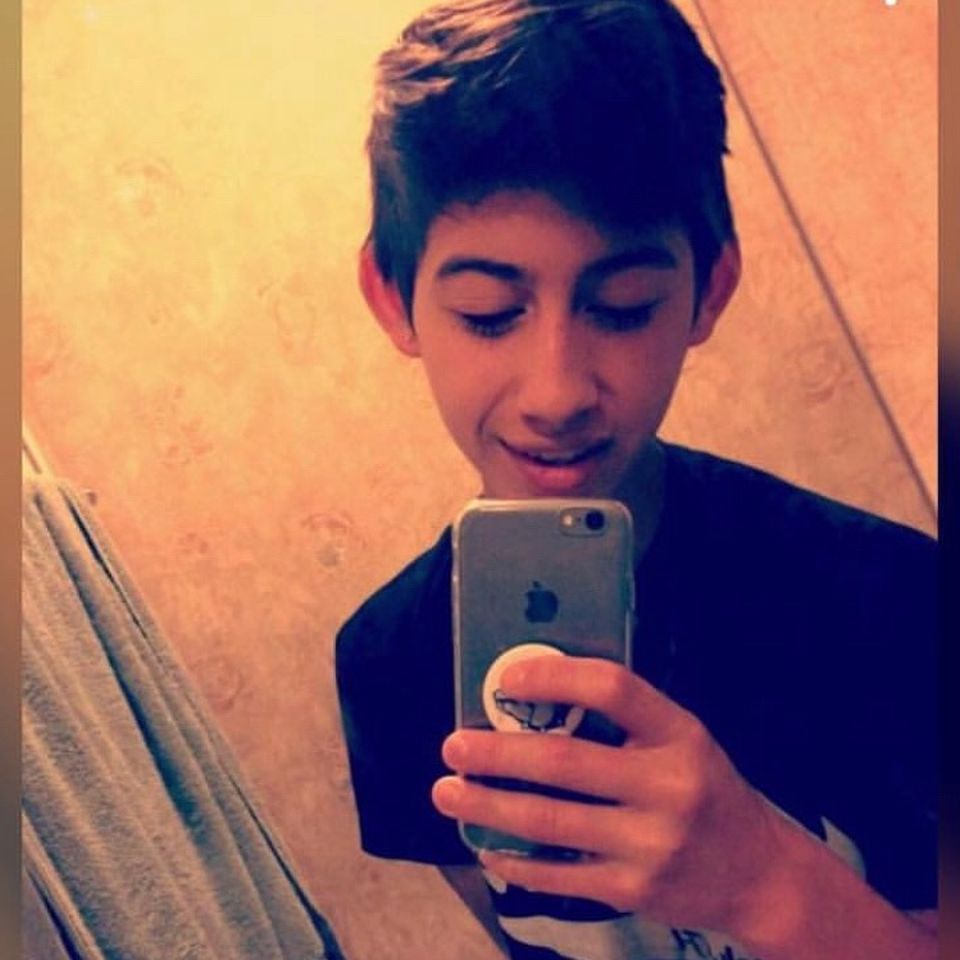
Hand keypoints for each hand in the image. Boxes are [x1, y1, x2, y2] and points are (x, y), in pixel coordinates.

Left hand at [432, 655, 786, 938]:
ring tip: (448, 793)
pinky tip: (485, 847)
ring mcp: (650, 843)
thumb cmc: (704, 789)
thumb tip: (534, 701)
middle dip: (497, 754)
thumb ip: (624, 722)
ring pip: (549, 821)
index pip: (613, 688)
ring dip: (487, 806)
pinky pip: (558, 874)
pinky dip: (514, 861)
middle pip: (564, 761)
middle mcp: (668, 786)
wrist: (758, 874)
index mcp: (679, 734)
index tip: (506, 679)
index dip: (554, 677)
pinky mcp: (633, 890)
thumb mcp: (681, 739)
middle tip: (453, 745)